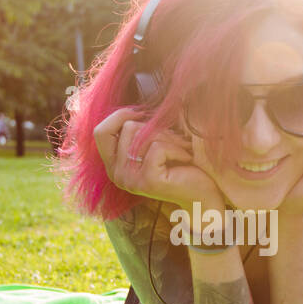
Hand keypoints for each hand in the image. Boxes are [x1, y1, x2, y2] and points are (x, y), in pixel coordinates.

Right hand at [93, 107, 222, 209]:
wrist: (202, 196)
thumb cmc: (180, 166)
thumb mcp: (153, 145)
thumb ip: (139, 131)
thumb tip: (135, 108)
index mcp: (114, 166)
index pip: (100, 132)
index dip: (120, 116)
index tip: (143, 113)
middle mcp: (116, 175)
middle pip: (127, 128)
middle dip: (156, 127)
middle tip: (176, 139)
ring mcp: (129, 180)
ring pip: (143, 135)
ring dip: (169, 137)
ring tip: (183, 147)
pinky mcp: (146, 181)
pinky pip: (158, 147)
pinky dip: (177, 148)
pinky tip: (187, 158)